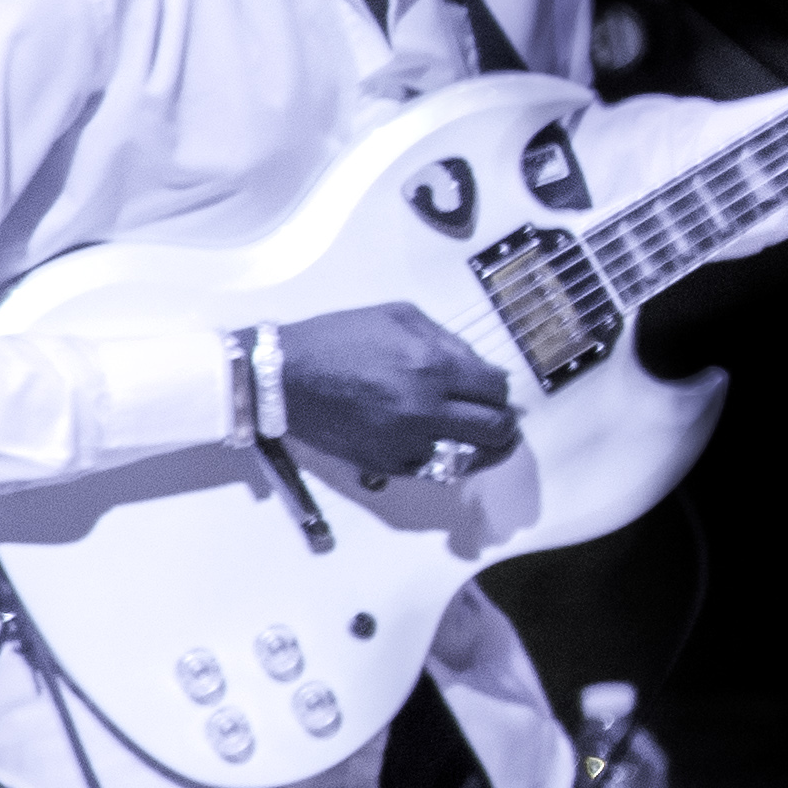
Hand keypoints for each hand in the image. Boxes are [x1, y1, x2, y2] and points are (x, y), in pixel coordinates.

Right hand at [280, 301, 523, 491]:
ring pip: (470, 458)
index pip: (495, 389)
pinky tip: (448, 447)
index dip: (501, 389)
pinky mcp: (385, 464)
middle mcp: (425, 409)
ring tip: (489, 441)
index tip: (496, 389)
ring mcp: (405, 441)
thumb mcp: (400, 317)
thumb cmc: (340, 338)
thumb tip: (480, 367)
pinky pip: (434, 471)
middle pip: (494, 429)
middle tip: (501, 417)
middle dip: (505, 422)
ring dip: (486, 449)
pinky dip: (447, 460)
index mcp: (433, 367)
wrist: (282, 376)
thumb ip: (448, 341)